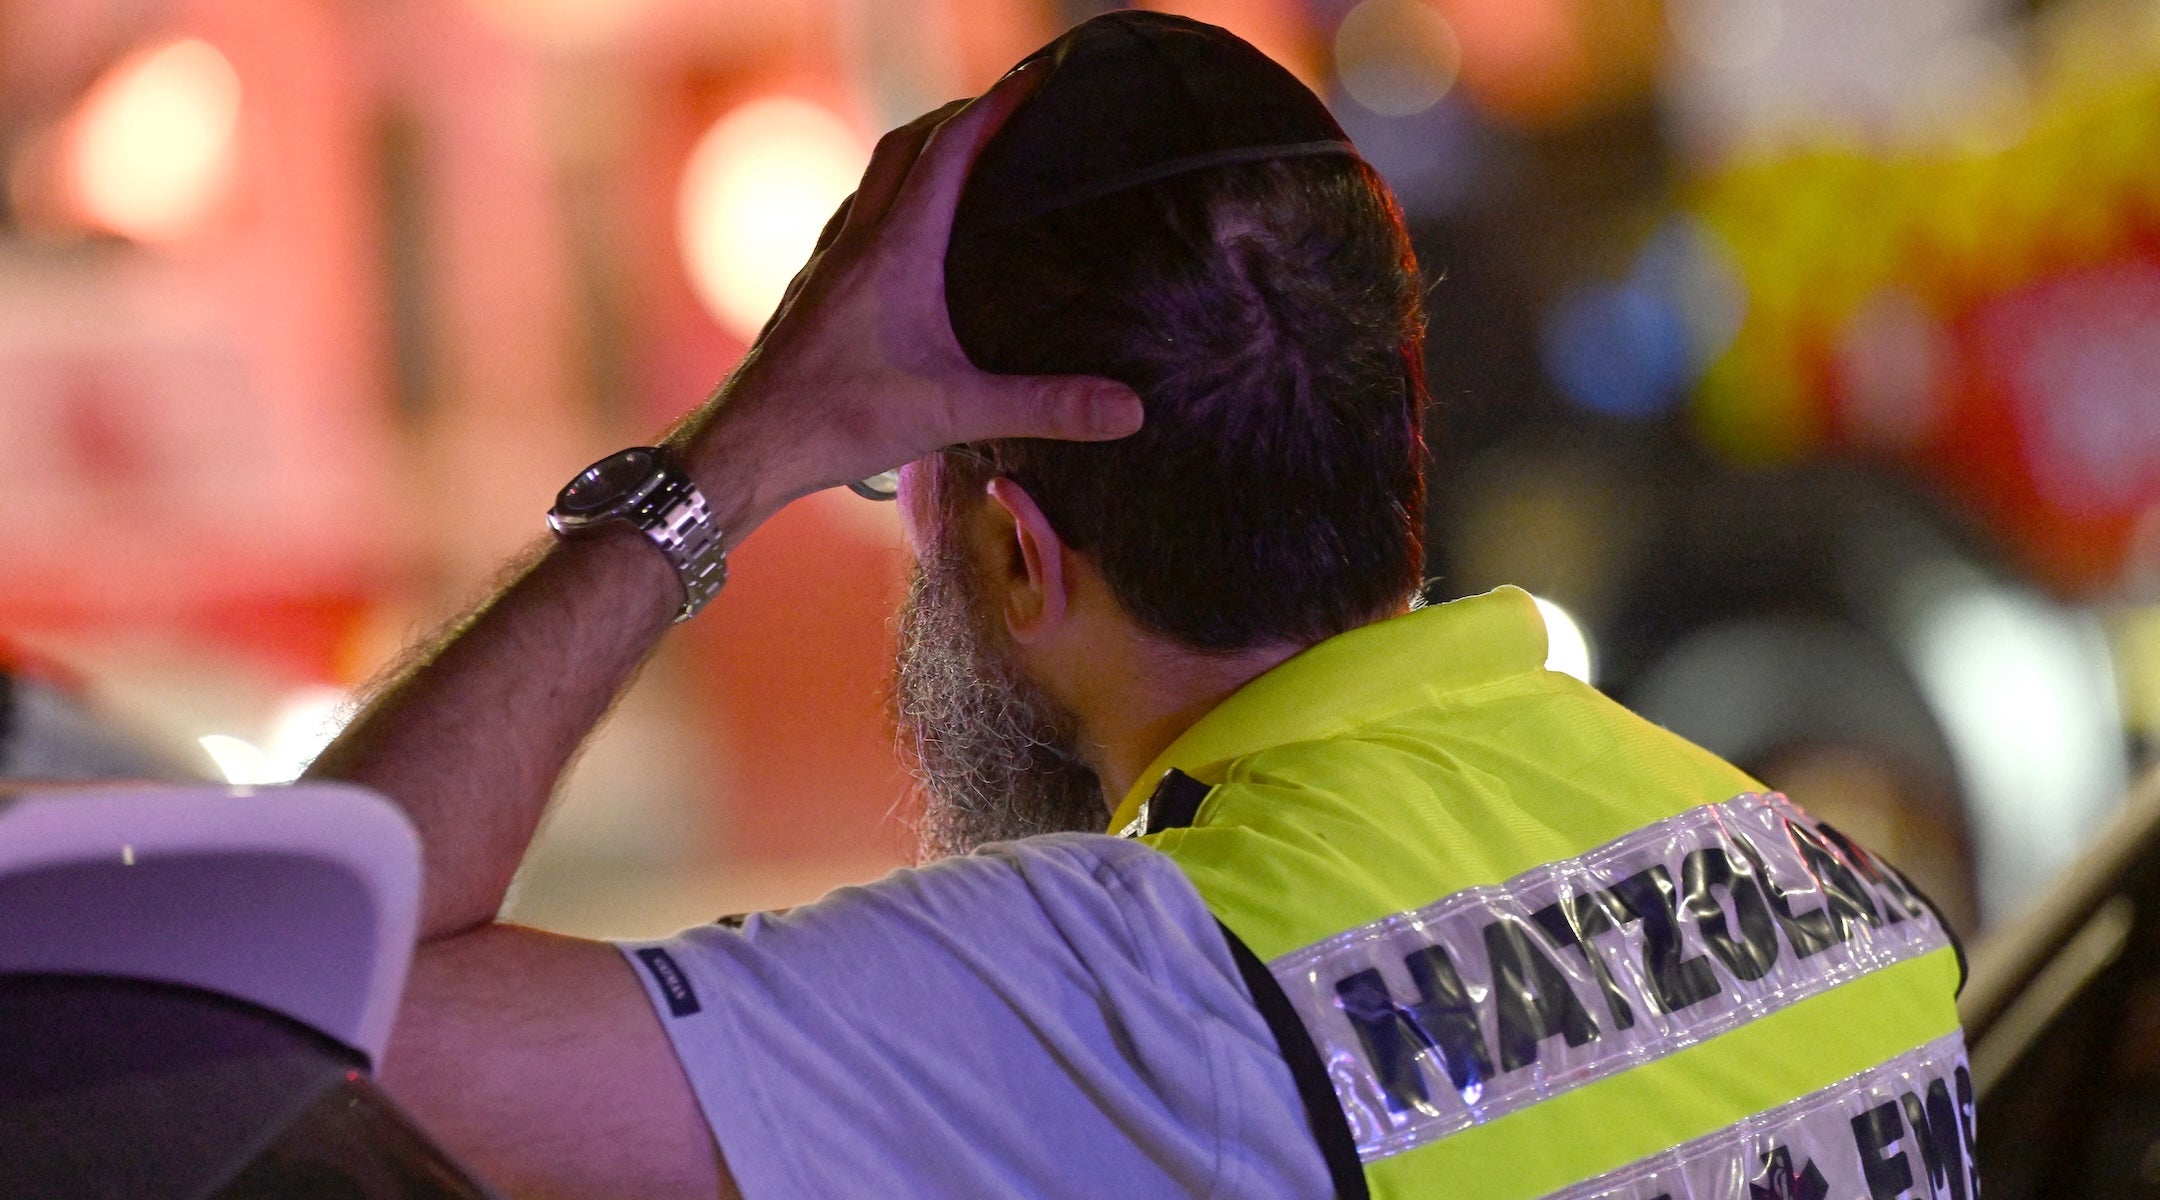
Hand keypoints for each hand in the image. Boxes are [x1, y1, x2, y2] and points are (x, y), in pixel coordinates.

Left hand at [667, 62, 1144, 531]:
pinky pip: (853, 221)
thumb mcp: (956, 411)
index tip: (1035, 78)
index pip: (952, 147)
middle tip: (1006, 109)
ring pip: (874, 178)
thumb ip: (1047, 406)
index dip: (997, 105)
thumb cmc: (839, 421)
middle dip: (961, 115)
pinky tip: (900, 236)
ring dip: (919, 152)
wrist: (748, 445)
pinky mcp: (811, 293)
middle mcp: (857, 240)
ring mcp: (827, 263)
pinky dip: (887, 201)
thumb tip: (1130, 408)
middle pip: (909, 144)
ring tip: (960, 159)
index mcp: (896, 246)